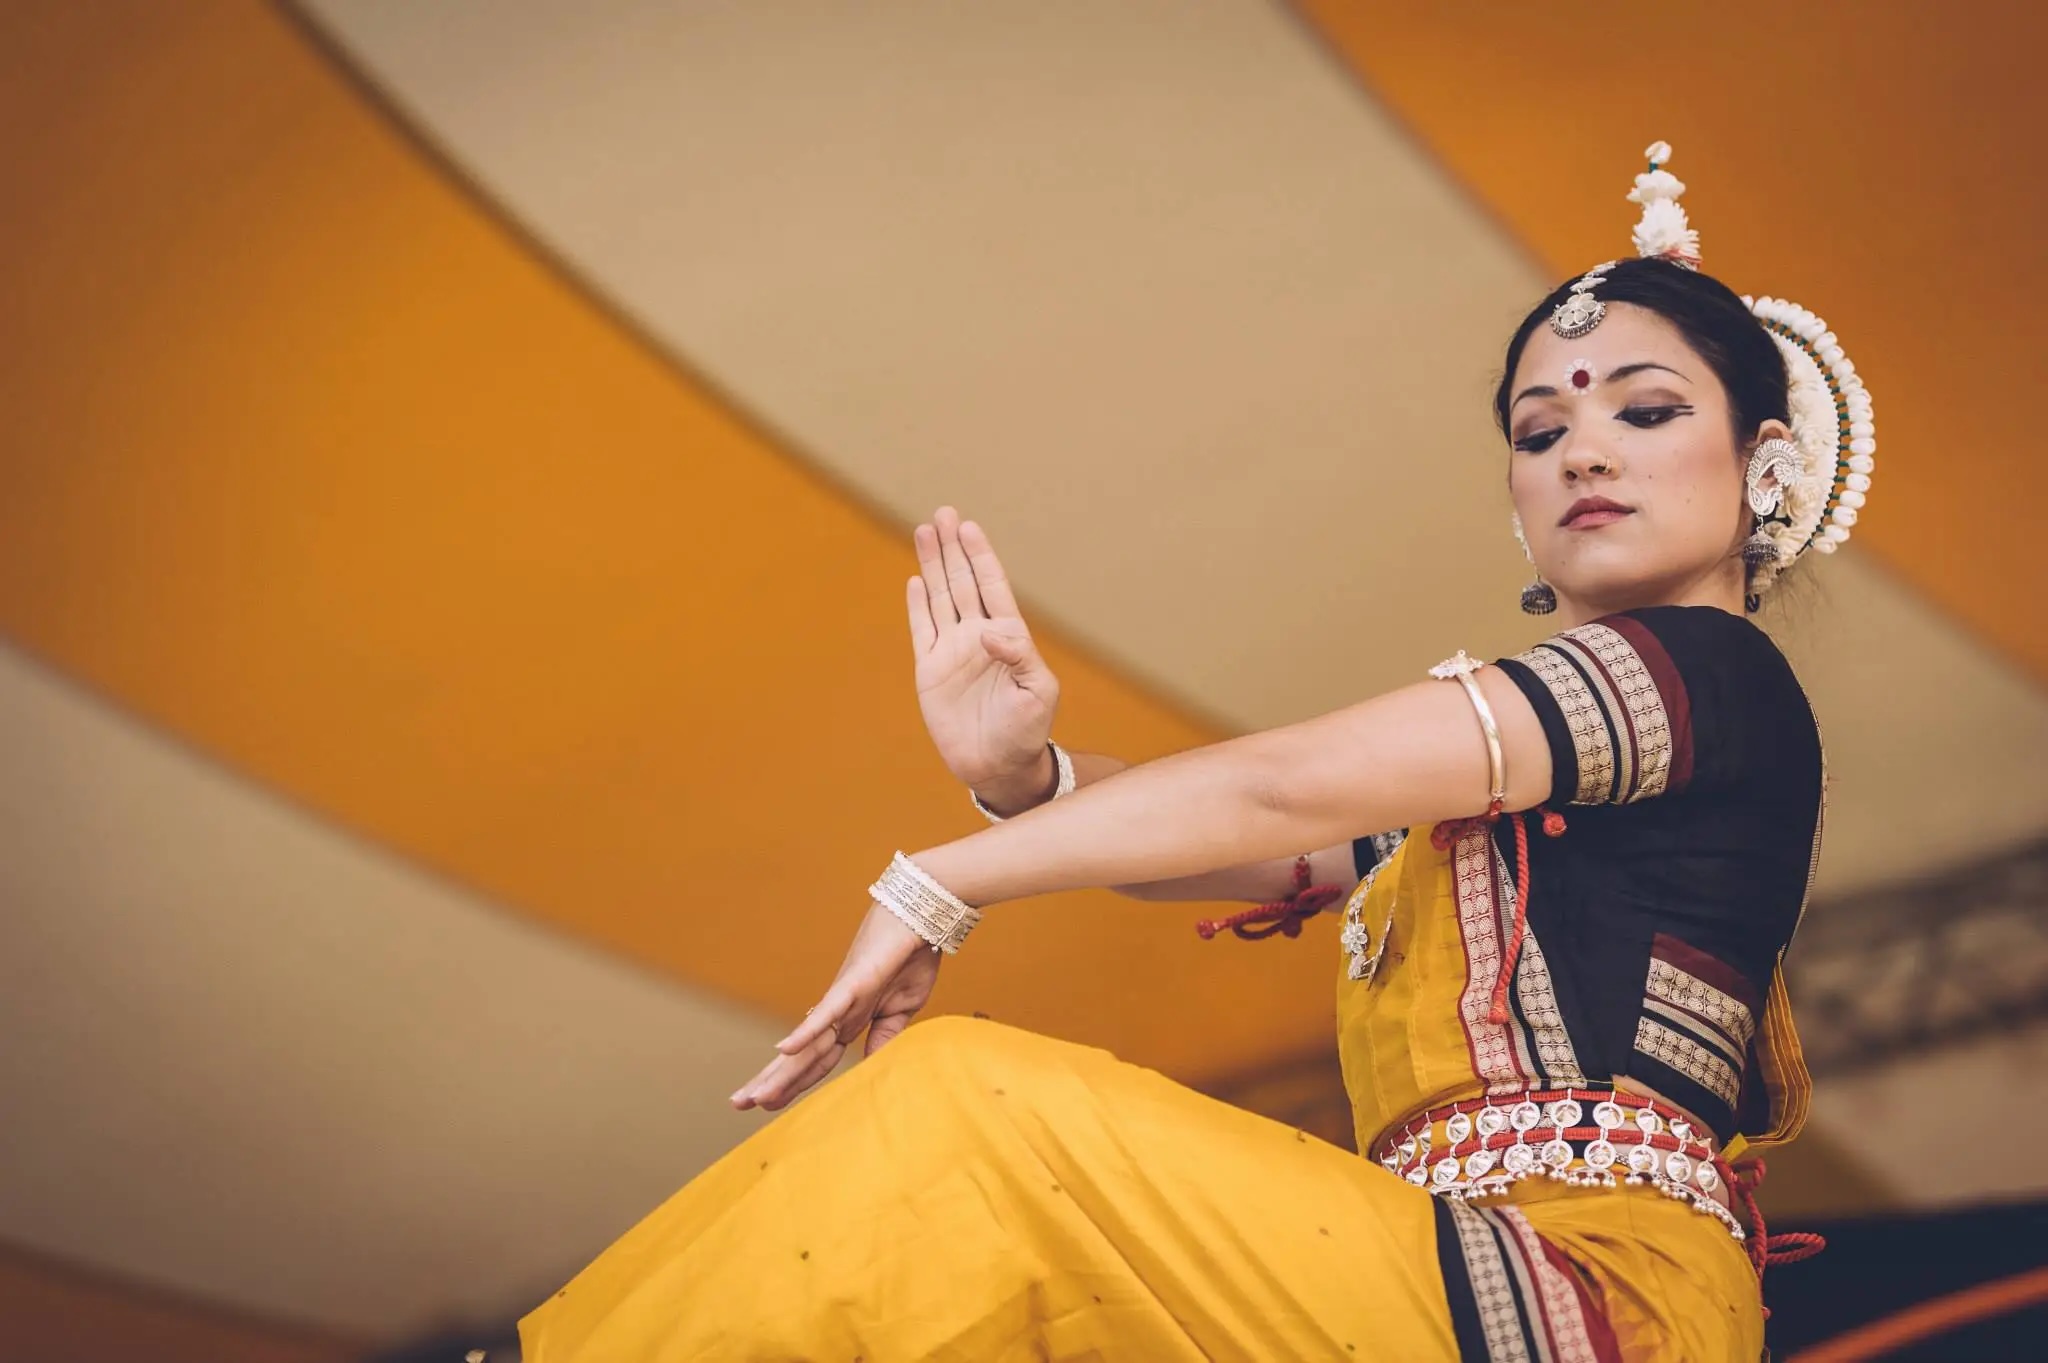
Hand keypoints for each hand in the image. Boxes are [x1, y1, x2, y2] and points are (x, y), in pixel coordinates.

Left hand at [729, 904, 937, 1111]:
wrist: (923, 918)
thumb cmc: (911, 957)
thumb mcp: (900, 1012)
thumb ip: (883, 1039)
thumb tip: (869, 1068)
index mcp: (850, 1022)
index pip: (816, 1060)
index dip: (793, 1082)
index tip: (768, 1103)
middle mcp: (838, 1014)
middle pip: (801, 1057)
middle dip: (772, 1081)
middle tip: (738, 1104)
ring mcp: (843, 999)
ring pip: (807, 1043)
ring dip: (782, 1071)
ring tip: (755, 1095)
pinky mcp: (853, 984)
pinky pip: (828, 1011)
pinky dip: (806, 1031)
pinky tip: (784, 1048)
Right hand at [910, 508, 1059, 798]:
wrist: (998, 766)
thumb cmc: (1027, 730)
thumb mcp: (1038, 692)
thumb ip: (1020, 657)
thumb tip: (990, 631)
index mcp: (1008, 637)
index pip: (991, 586)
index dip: (980, 556)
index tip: (969, 527)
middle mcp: (977, 637)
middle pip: (962, 582)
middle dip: (953, 548)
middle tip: (944, 513)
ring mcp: (952, 652)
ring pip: (940, 598)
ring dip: (933, 565)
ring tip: (925, 531)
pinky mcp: (931, 672)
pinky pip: (922, 630)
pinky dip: (917, 606)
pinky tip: (916, 580)